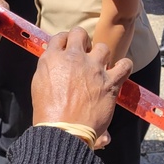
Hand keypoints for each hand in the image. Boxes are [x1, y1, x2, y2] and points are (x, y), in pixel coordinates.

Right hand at [31, 27, 132, 148]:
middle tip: (84, 52)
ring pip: (102, 47)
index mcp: (53, 58)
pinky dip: (124, 66)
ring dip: (101, 54)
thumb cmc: (48, 112)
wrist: (63, 130)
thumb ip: (48, 68)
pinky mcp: (109, 82)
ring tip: (100, 64)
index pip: (60, 37)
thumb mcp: (38, 83)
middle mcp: (74, 58)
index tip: (68, 47)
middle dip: (82, 40)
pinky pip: (124, 65)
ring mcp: (94, 68)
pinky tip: (121, 69)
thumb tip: (55, 63)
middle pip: (79, 33)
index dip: (65, 41)